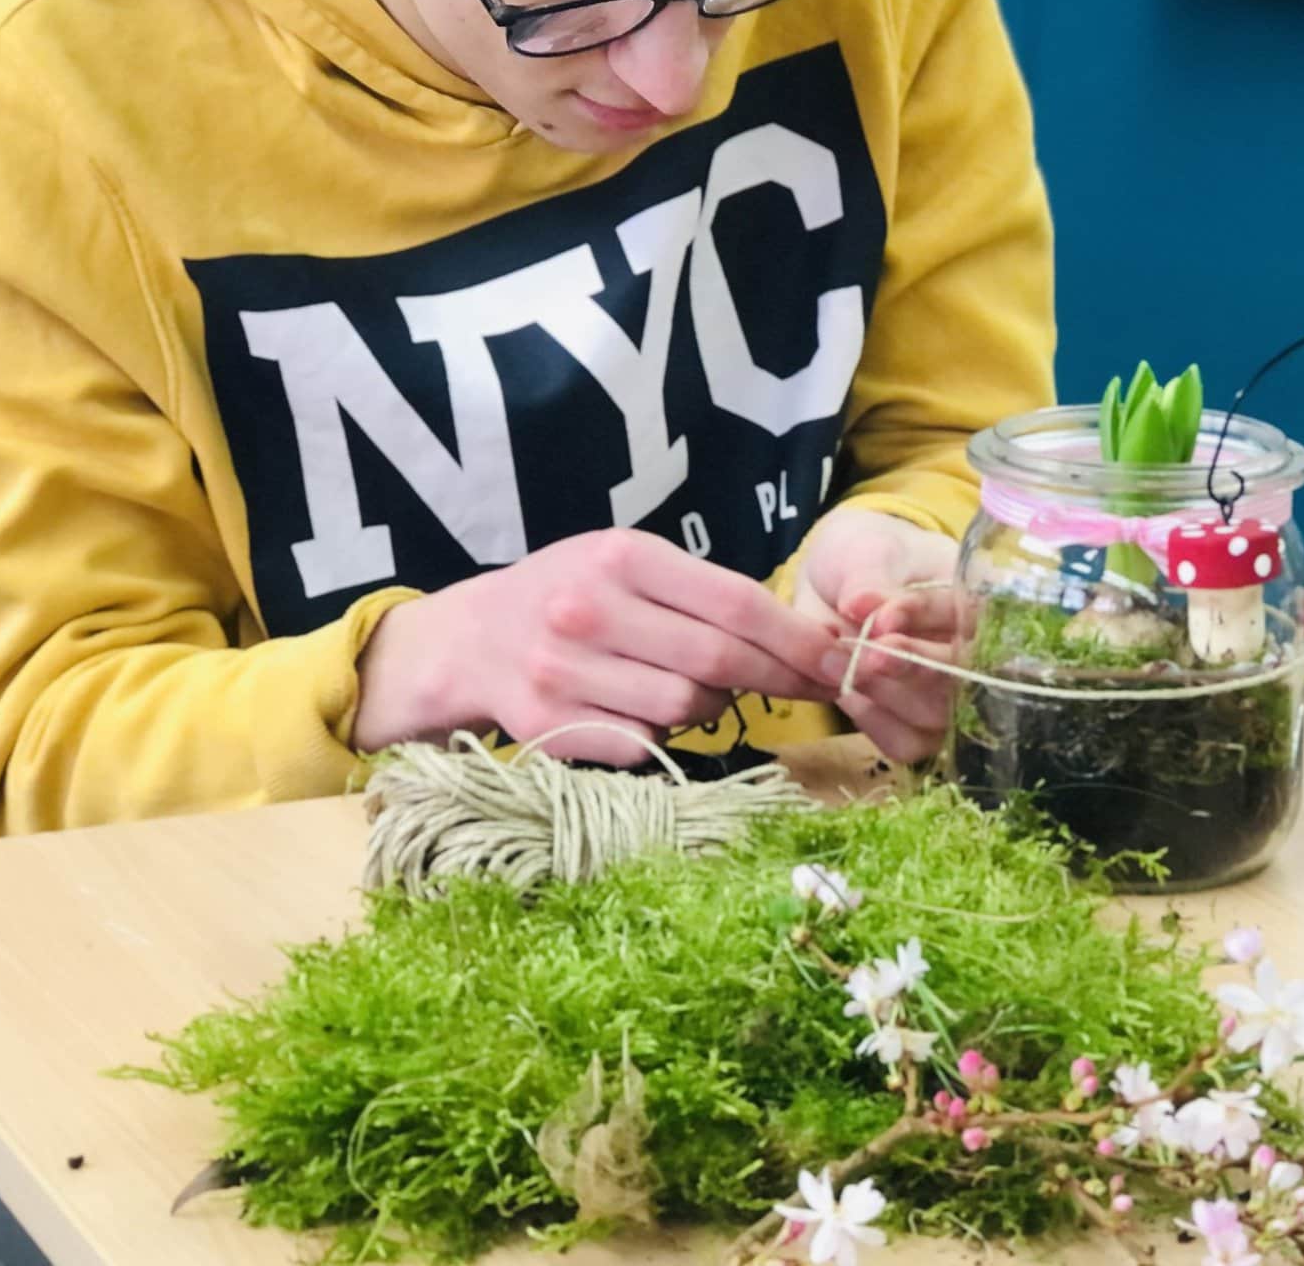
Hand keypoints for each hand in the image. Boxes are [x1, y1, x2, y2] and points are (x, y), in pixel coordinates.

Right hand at [353, 529, 840, 765]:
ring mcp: (562, 672)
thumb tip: (797, 638)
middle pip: (718, 661)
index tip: (839, 659)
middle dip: (780, 680)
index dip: (797, 638)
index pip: (736, 603)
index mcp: (621, 558)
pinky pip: (640, 745)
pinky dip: (660, 737)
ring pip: (684, 710)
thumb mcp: (624, 564)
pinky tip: (644, 713)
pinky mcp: (546, 726)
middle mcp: (590, 610)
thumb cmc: (566, 596)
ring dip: (710, 709)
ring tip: (696, 691)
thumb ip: (698, 593)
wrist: (464, 640)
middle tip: (817, 689)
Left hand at [797, 508, 964, 764]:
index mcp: (977, 602)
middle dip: (910, 667)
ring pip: (936, 718)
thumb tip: (859, 604)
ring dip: (886, 696)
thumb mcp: (868, 552)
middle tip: (864, 653)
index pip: (969, 617)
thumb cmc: (868, 557)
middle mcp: (975, 655)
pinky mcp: (917, 726)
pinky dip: (874, 722)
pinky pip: (907, 743)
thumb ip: (868, 577)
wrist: (840, 584)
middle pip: (963, 678)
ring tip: (839, 666)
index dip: (926, 619)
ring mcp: (950, 697)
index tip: (881, 617)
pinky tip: (848, 693)